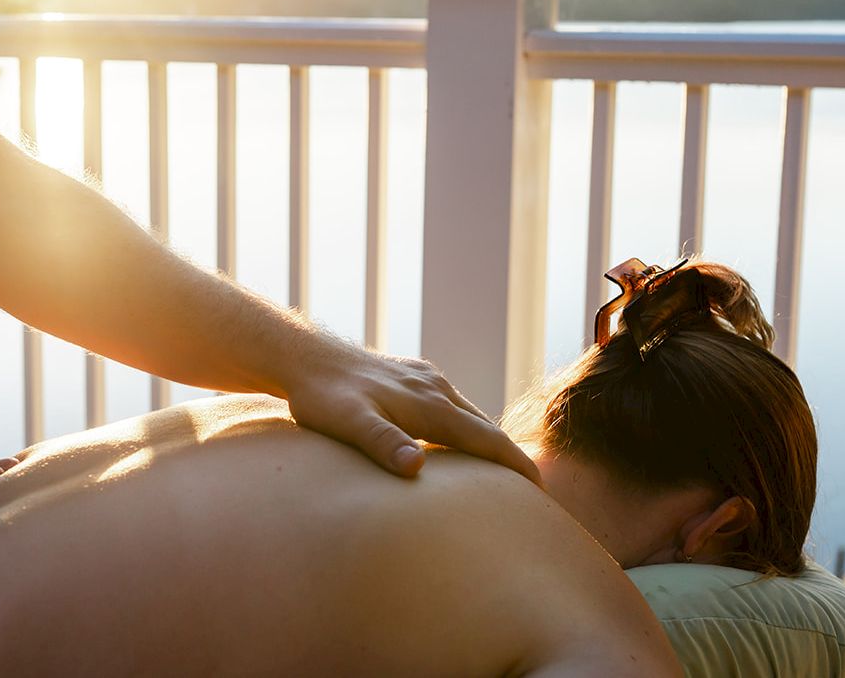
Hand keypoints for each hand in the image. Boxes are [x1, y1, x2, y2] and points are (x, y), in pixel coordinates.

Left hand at [276, 347, 544, 486]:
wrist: (304, 356)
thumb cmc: (323, 397)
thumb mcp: (348, 424)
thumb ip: (383, 443)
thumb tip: (417, 468)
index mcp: (429, 405)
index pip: (485, 439)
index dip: (513, 464)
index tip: (539, 488)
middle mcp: (435, 388)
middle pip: (484, 426)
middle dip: (509, 455)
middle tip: (531, 488)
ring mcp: (425, 379)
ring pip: (468, 413)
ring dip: (487, 439)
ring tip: (502, 468)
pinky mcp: (412, 374)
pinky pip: (450, 403)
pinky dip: (465, 424)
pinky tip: (457, 436)